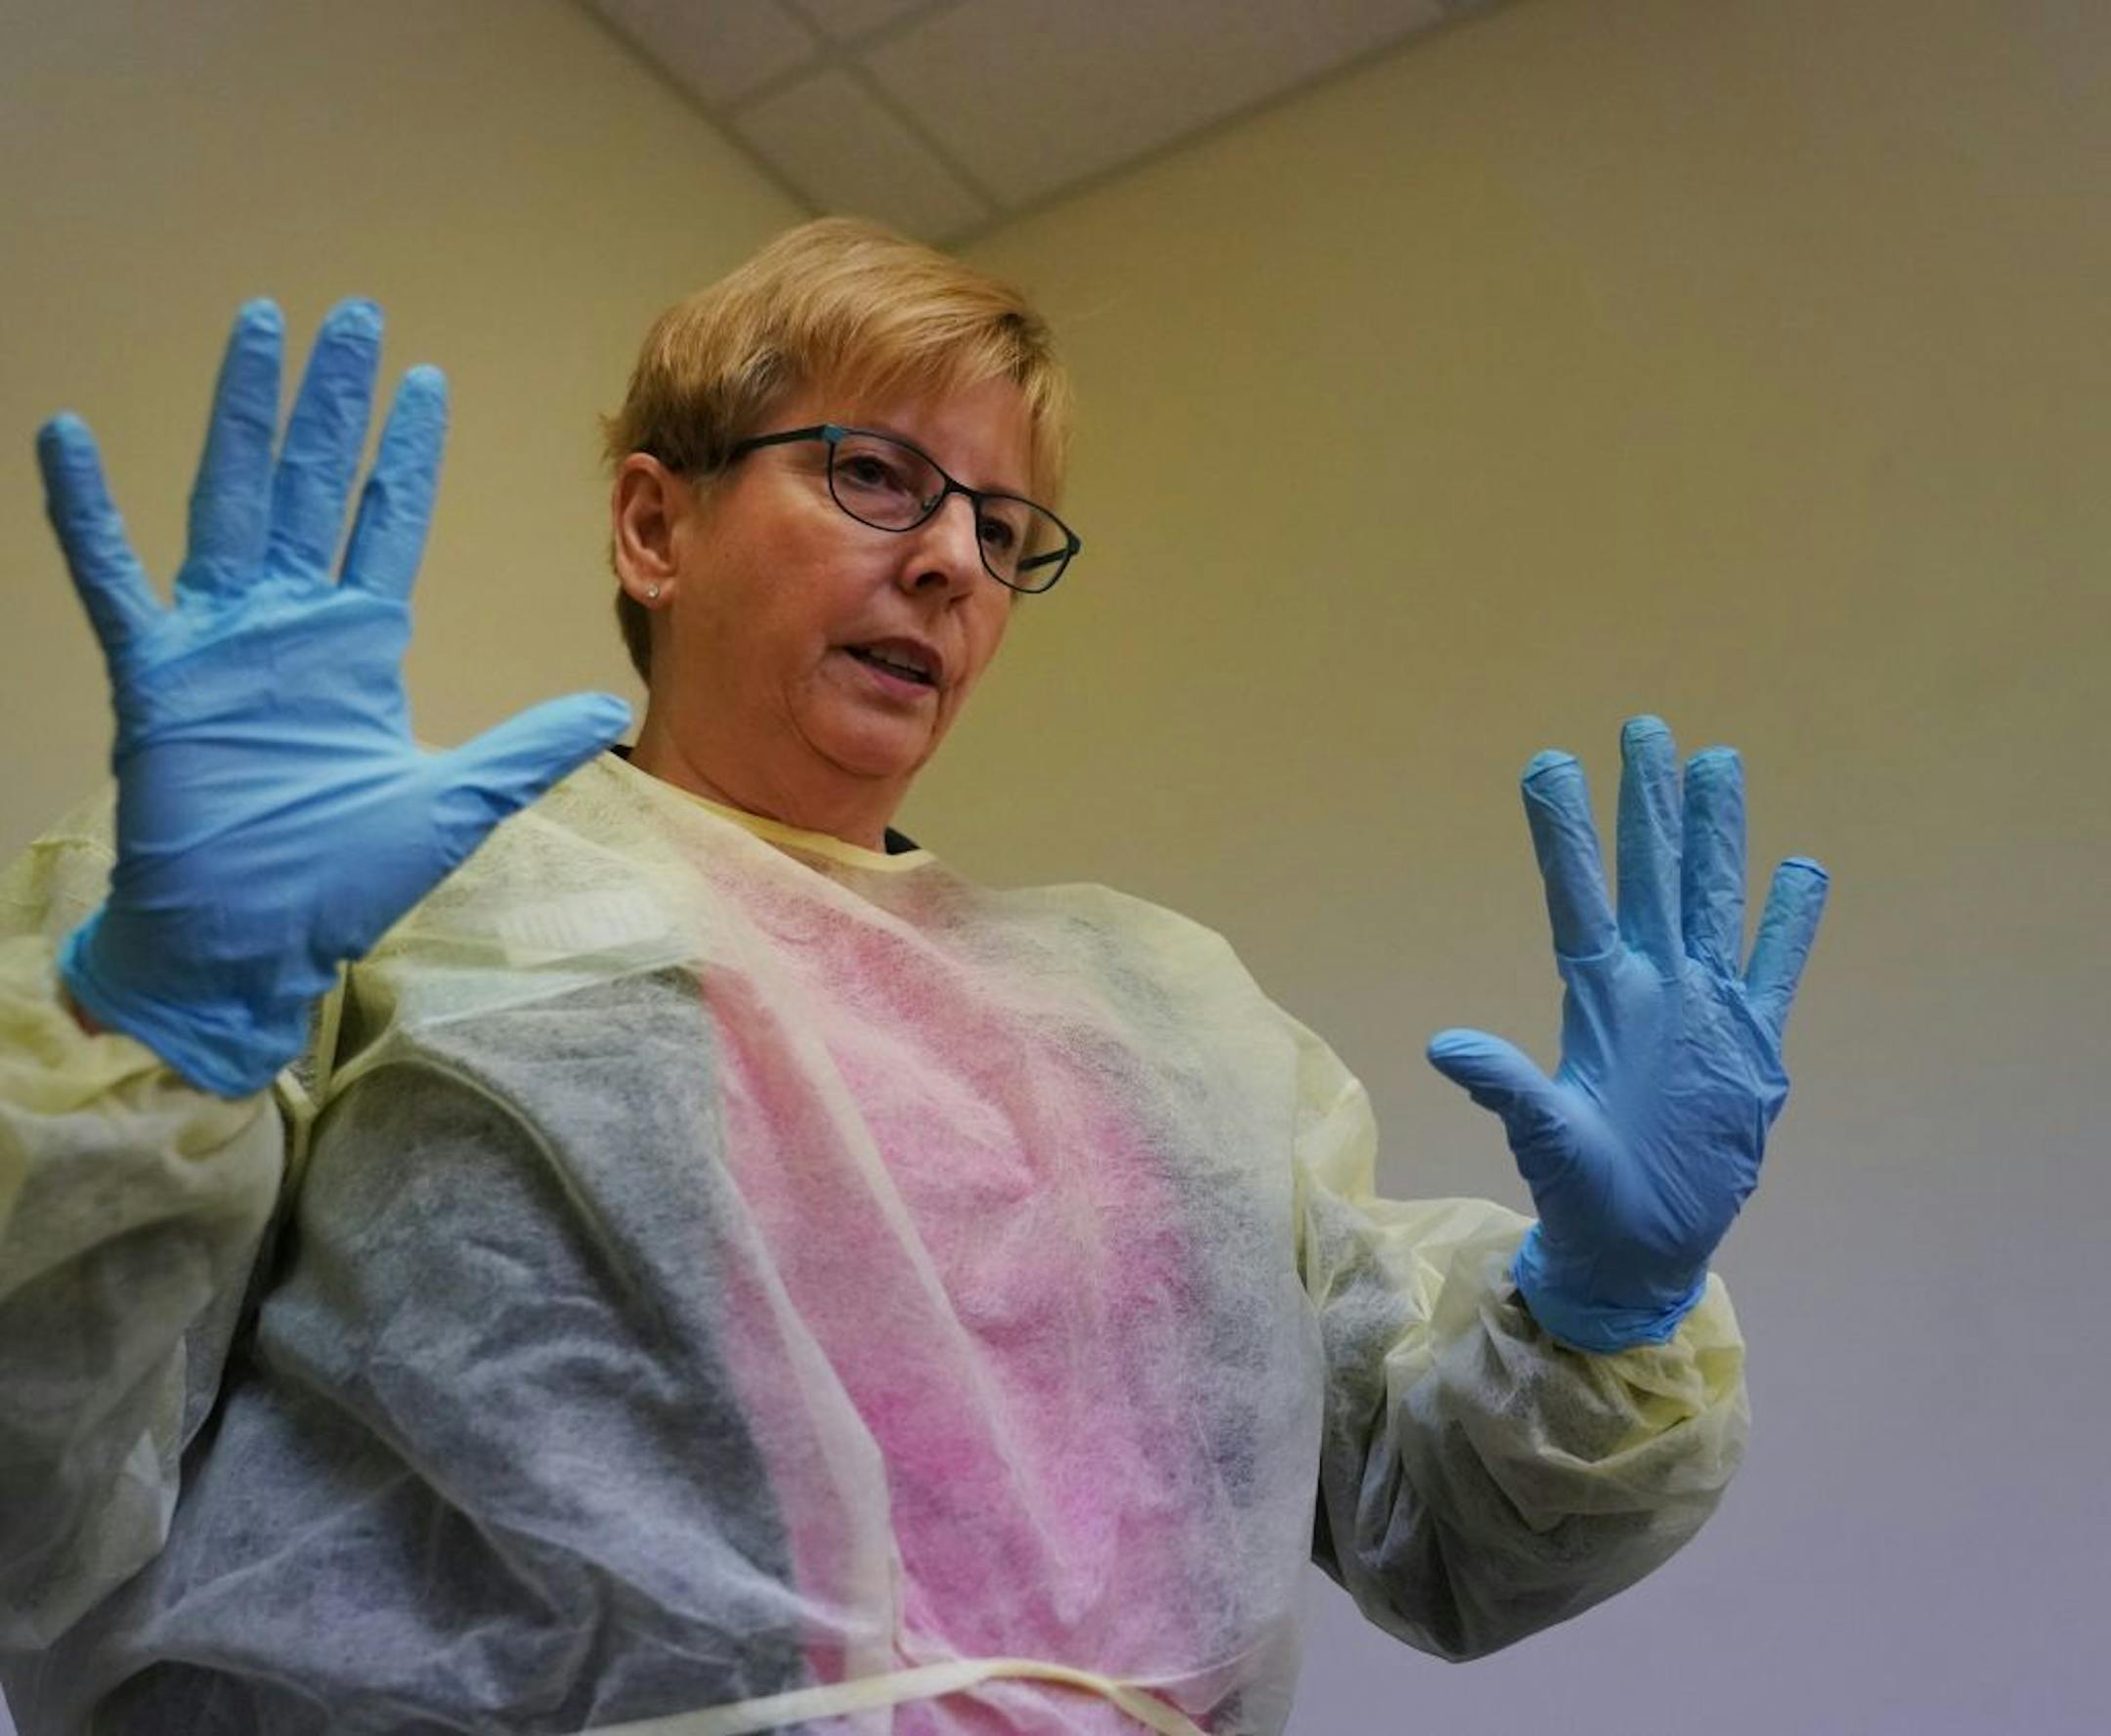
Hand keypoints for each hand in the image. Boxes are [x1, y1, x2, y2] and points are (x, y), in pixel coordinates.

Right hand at [40, 299, 630, 1097]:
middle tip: (352, 315)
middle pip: (314, 484)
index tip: (423, 381)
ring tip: (259, 329)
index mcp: (357, 644)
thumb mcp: (451, 805)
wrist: (250, 943)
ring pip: (231, 499)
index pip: (385, 523)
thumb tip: (608, 709)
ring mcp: (219, 641)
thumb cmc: (339, 880)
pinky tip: (69, 438)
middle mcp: (288, 624)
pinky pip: (114, 580)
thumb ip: (522, 748)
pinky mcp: (156, 676)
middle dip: (335, 402)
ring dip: (245, 416)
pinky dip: (88, 514)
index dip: (404, 453)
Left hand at [1426, 717, 1828, 1352]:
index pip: (1579, 897)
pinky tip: (1800, 869)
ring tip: (1719, 760)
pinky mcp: (1753, 1047)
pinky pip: (1774, 969)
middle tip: (1643, 727)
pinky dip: (1789, 922)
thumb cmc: (1583, 1194)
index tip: (1548, 764)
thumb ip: (1508, 1088)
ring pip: (1713, 901)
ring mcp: (1705, 1011)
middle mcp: (1652, 989)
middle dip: (1649, 804)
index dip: (1566, 833)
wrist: (1644, 1246)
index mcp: (1597, 1001)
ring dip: (1718, 836)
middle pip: (1651, 877)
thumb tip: (1442, 1047)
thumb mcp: (1546, 1139)